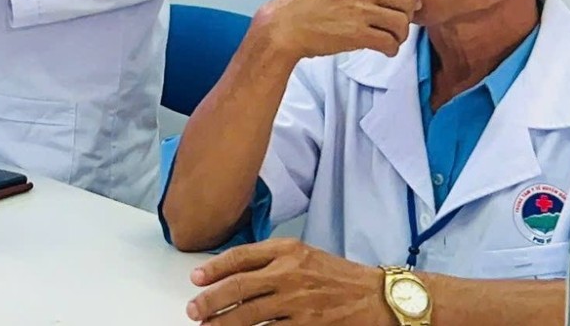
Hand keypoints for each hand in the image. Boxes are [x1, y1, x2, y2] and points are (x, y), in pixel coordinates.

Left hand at [187, 240, 388, 323]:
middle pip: (239, 287)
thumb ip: (269, 259)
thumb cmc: (337, 276)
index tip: (196, 279)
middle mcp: (290, 273)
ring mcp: (298, 301)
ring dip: (224, 323)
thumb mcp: (303, 255)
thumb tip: (232, 273)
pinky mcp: (306, 325)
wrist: (375, 297)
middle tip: (194, 310)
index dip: (214, 269)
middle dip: (211, 300)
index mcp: (288, 250)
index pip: (241, 257)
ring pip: (249, 315)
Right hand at [253, 0, 417, 61]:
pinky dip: (391, 49)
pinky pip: (390, 42)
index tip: (401, 5)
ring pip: (401, 22)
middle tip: (397, 24)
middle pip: (406, 0)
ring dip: (400, 35)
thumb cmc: (306, 5)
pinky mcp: (358, 33)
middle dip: (407, 15)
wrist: (284, 26)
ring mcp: (360, 9)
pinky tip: (384, 49)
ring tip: (390, 39)